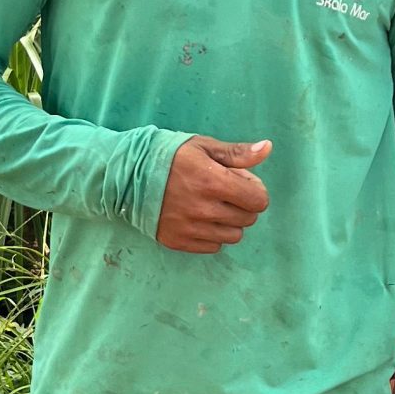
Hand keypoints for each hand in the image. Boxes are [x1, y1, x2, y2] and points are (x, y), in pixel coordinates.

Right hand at [155, 136, 271, 251]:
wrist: (126, 177)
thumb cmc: (168, 157)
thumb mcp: (203, 147)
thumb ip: (237, 153)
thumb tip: (267, 148)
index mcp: (213, 182)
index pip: (259, 200)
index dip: (255, 191)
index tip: (241, 183)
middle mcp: (205, 209)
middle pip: (248, 219)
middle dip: (243, 205)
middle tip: (224, 193)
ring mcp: (191, 228)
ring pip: (233, 235)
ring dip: (229, 222)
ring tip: (212, 207)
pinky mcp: (179, 242)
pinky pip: (214, 246)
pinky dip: (212, 234)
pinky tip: (199, 219)